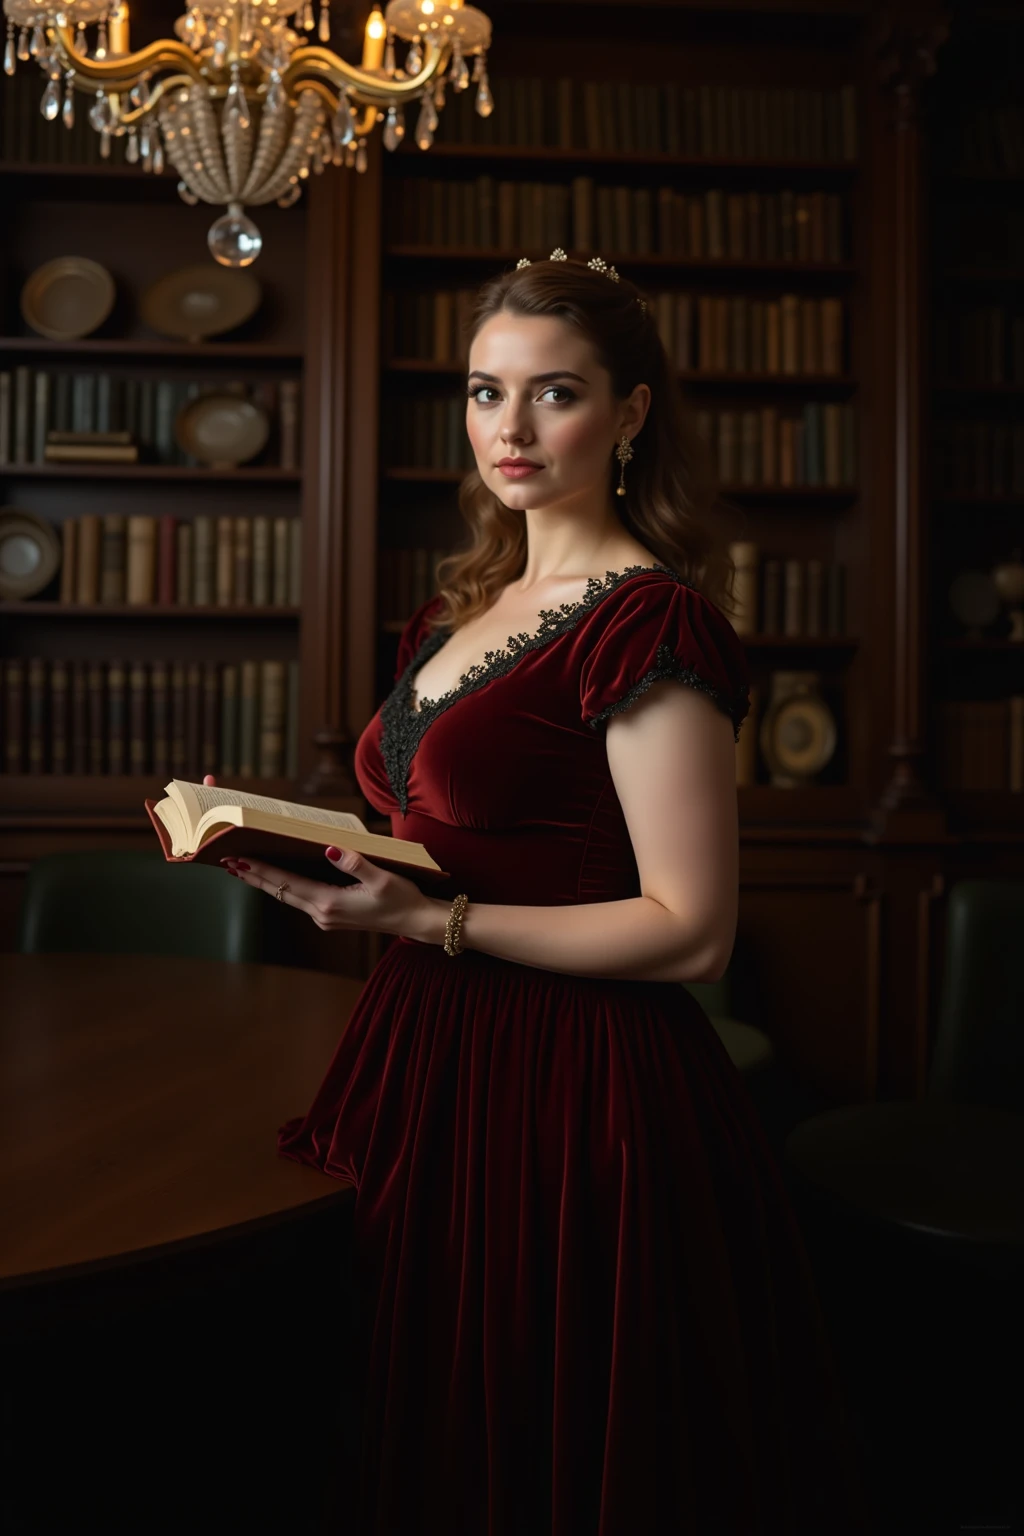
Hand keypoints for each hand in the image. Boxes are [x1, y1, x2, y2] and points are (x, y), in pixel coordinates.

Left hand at [207, 774, 430, 939]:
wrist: (415, 921)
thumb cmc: (402, 897)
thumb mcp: (382, 876)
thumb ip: (354, 862)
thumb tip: (329, 849)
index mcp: (330, 904)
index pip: (287, 883)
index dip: (262, 870)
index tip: (239, 860)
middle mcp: (322, 914)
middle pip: (280, 892)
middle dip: (254, 876)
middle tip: (228, 862)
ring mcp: (325, 918)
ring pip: (287, 897)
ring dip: (266, 883)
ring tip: (244, 869)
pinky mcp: (331, 917)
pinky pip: (300, 900)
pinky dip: (283, 887)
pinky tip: (276, 879)